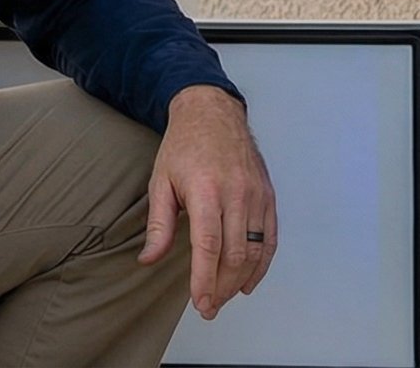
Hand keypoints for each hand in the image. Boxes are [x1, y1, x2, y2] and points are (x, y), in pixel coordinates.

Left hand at [138, 85, 277, 318]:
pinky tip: (249, 281)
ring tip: (225, 297)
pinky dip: (262, 264)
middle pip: (235, 255)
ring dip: (241, 280)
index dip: (205, 279)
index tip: (201, 303)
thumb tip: (149, 259)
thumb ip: (159, 224)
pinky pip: (269, 237)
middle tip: (209, 307)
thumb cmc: (184, 145)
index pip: (209, 246)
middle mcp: (236, 193)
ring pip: (255, 251)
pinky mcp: (267, 195)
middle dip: (222, 288)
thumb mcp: (160, 181)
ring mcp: (256, 195)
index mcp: (206, 190)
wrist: (212, 111)